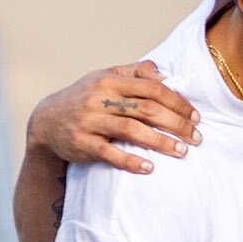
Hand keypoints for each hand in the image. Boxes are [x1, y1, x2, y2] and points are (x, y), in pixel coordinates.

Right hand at [28, 61, 200, 174]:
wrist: (46, 120)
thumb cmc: (85, 97)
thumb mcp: (106, 77)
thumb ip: (135, 73)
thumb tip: (164, 74)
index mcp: (110, 80)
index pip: (152, 88)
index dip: (177, 102)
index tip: (195, 117)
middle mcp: (100, 98)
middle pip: (146, 109)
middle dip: (176, 123)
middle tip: (196, 137)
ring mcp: (90, 121)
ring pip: (131, 130)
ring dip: (160, 142)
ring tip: (182, 151)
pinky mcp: (82, 143)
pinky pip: (109, 153)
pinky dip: (130, 161)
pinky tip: (149, 168)